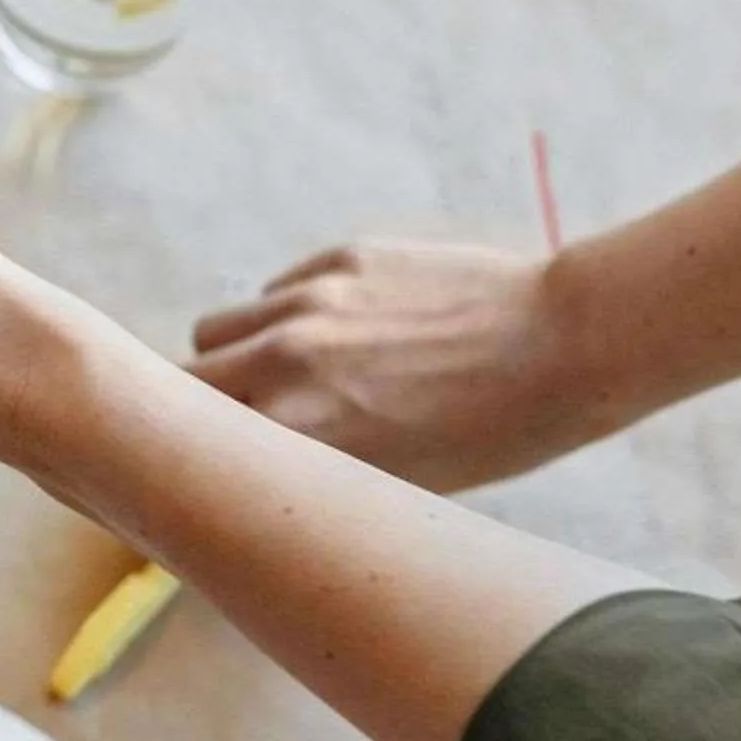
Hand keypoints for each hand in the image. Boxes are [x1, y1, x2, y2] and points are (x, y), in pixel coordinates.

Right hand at [188, 242, 619, 492]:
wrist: (565, 345)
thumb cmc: (489, 436)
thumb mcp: (391, 483)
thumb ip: (304, 471)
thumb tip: (253, 481)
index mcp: (296, 424)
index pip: (182, 434)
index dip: (175, 452)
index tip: (180, 464)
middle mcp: (287, 355)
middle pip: (184, 376)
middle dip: (198, 406)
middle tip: (226, 428)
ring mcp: (311, 298)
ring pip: (222, 328)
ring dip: (236, 357)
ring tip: (291, 381)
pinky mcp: (341, 257)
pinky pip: (279, 293)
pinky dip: (290, 319)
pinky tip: (350, 340)